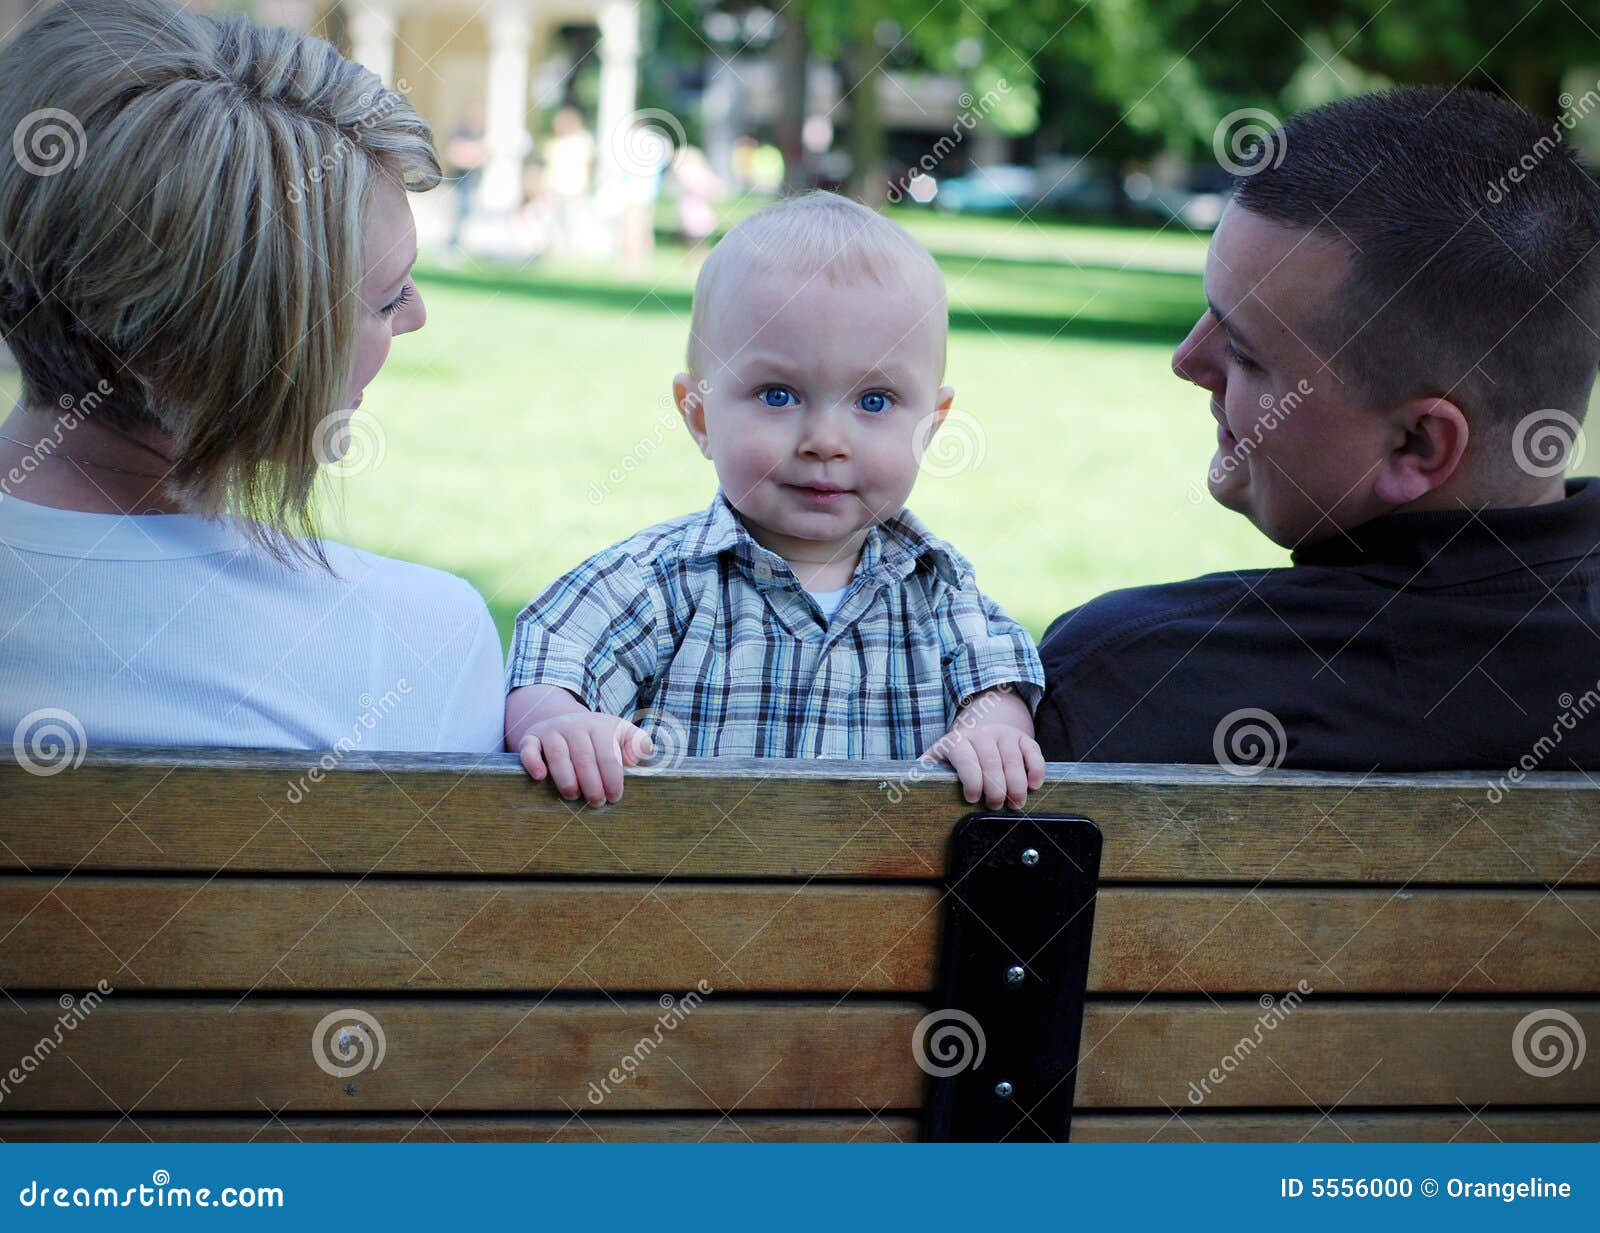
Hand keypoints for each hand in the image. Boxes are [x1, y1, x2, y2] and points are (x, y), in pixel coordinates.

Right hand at [518, 711, 653, 804]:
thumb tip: (643, 752)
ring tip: (573, 796)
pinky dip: (533, 762)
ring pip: (558, 755)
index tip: (614, 798)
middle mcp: (575, 725)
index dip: (612, 778)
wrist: (567, 722)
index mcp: (600, 726)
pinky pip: (529, 748)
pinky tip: (541, 777)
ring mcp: (552, 730)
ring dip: (566, 779)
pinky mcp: (532, 737)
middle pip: (584, 757)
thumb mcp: (622, 734)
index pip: (608, 755)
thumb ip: (637, 743)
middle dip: (591, 784)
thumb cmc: (600, 737)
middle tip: (596, 803)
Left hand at [925, 723, 1045, 808]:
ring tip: (1015, 803)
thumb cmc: (956, 756)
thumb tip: (909, 788)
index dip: (971, 780)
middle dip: (995, 789)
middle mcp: (981, 734)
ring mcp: (1004, 734)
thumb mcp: (937, 759)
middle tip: (995, 806)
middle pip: (992, 763)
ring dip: (1016, 785)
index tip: (971, 798)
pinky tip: (1033, 785)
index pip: (965, 758)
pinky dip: (1036, 770)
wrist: (979, 730)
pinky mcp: (1023, 738)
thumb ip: (925, 771)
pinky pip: (1033, 751)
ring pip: (1014, 760)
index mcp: (957, 741)